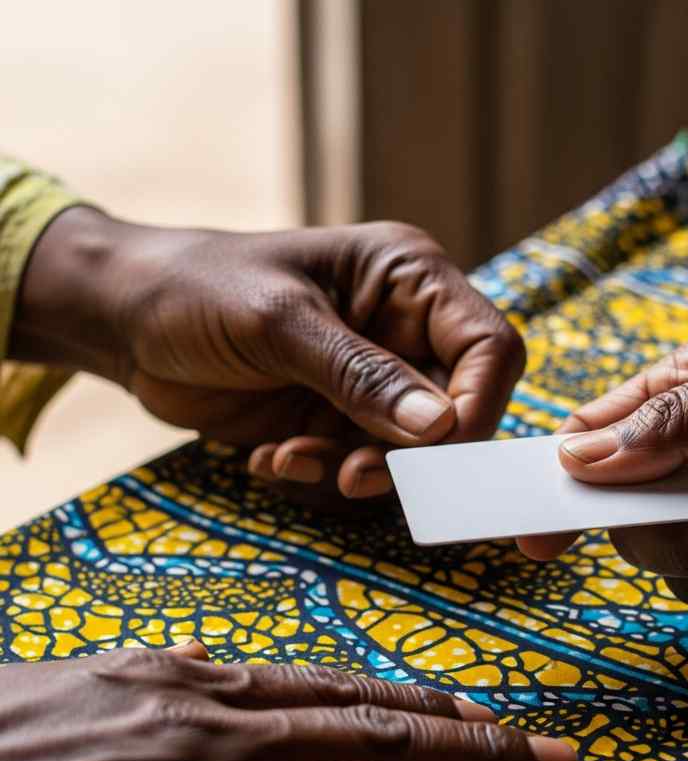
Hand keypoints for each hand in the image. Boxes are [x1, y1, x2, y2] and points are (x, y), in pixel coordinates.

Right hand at [0, 643, 575, 760]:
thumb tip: (234, 672)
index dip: (436, 709)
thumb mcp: (107, 681)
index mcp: (213, 690)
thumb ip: (185, 681)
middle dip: (487, 755)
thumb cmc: (6, 732)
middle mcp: (233, 738)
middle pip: (388, 744)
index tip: (496, 719)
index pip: (352, 696)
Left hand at [12, 208, 523, 502]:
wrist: (123, 320)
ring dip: (356, 471)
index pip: (488, 348)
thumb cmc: (197, 288)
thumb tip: (444, 428)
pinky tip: (272, 458)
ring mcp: (373, 382)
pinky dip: (320, 474)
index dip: (478, 405)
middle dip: (410, 455)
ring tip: (294, 460)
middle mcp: (404, 332)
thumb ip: (362, 375)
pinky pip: (360, 467)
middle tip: (356, 478)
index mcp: (408, 280)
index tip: (439, 455)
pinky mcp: (339, 421)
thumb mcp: (279, 323)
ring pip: (410, 452)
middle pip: (458, 411)